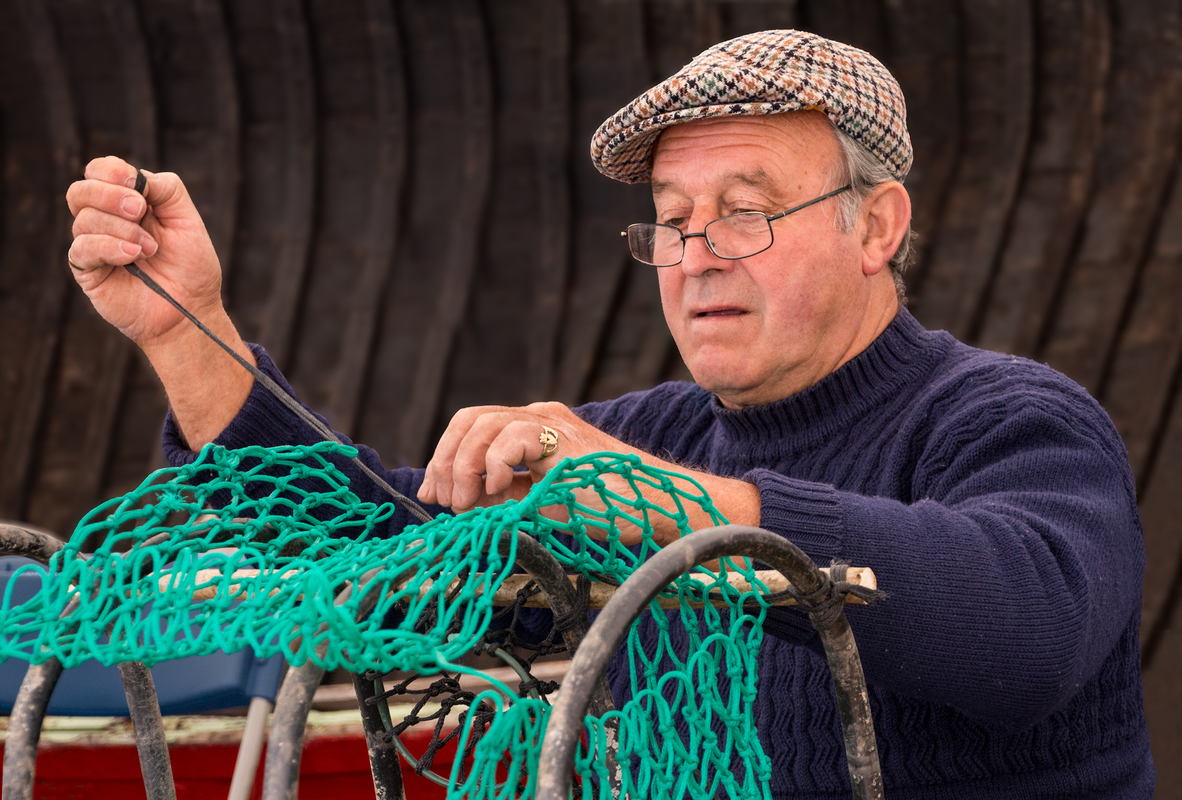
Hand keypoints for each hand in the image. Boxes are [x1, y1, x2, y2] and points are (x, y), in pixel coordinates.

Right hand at [65, 156, 253, 448]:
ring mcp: (94, 246)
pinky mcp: (88, 272)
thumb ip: (166, 189)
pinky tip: (133, 256)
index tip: (133, 182)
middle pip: (80, 191)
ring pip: (84, 219)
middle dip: (110, 195)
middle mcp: (106, 222)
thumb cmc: (192, 268)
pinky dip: (109, 246)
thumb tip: (136, 177)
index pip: (100, 172)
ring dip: (123, 229)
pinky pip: (82, 248)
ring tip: (150, 249)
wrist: (192, 310)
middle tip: (140, 211)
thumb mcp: (188, 221)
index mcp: (128, 204)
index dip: (110, 171)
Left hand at [418, 401, 619, 509]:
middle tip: (445, 500)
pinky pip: (512, 436)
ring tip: (467, 502)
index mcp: (532, 431)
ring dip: (464, 466)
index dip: (444, 459)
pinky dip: (493, 464)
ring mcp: (551, 423)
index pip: (472, 429)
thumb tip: (461, 500)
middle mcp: (538, 418)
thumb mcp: (539, 502)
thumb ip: (503, 495)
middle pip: (469, 419)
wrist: (654, 507)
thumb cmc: (606, 508)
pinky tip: (497, 490)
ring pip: (483, 423)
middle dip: (446, 461)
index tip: (433, 494)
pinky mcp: (563, 436)